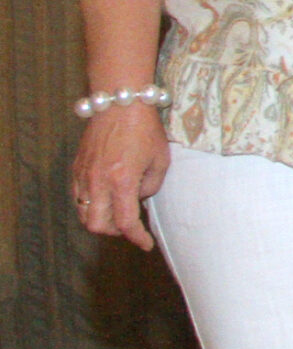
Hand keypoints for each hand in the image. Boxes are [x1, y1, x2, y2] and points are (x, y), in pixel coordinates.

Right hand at [72, 103, 169, 250]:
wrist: (119, 104)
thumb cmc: (145, 130)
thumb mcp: (160, 160)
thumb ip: (150, 186)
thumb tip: (138, 200)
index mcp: (122, 180)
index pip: (125, 222)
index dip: (137, 238)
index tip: (147, 244)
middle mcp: (98, 181)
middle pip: (96, 225)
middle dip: (114, 232)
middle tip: (130, 226)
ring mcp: (83, 175)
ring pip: (83, 213)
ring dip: (101, 220)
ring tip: (119, 211)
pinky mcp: (76, 168)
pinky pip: (78, 197)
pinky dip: (91, 204)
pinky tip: (107, 197)